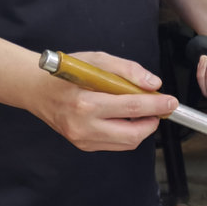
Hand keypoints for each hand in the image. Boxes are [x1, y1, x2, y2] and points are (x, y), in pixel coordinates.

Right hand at [34, 50, 178, 151]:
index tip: (171, 102)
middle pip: (133, 134)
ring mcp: (82, 139)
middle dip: (152, 122)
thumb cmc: (66, 72)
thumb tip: (153, 83)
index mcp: (86, 103)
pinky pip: (115, 144)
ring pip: (126, 143)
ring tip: (142, 112)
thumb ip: (127, 70)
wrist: (36, 89)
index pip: (132, 108)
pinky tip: (125, 119)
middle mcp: (84, 126)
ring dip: (141, 129)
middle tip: (159, 109)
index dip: (157, 105)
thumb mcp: (97, 60)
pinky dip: (127, 133)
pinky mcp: (83, 145)